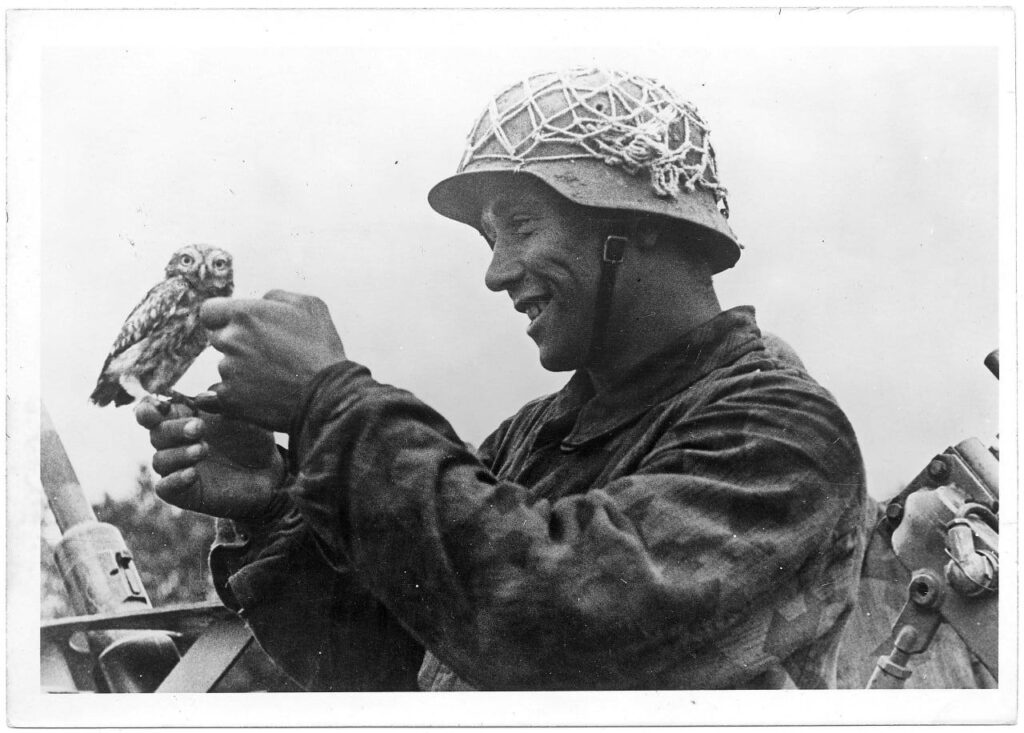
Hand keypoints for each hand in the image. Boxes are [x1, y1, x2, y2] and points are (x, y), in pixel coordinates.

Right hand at [135, 397, 286, 521]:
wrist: (269, 472)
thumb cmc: (252, 439)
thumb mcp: (241, 417)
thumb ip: (221, 405)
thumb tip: (204, 396)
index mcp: (183, 418)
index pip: (153, 411)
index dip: (148, 409)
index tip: (158, 408)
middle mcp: (175, 443)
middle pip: (156, 434)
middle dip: (174, 429)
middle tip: (198, 428)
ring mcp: (177, 468)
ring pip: (160, 460)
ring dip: (179, 454)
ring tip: (203, 450)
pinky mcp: (182, 493)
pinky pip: (165, 488)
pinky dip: (175, 480)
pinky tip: (192, 473)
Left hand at [201, 290, 346, 431]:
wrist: (327, 394)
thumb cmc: (321, 348)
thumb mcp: (310, 305)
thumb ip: (276, 297)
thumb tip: (261, 301)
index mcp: (245, 314)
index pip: (210, 311)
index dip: (222, 317)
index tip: (237, 326)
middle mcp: (231, 340)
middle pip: (218, 338)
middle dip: (236, 343)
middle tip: (266, 353)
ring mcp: (228, 371)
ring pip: (225, 366)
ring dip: (240, 369)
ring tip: (272, 376)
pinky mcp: (229, 398)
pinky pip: (223, 393)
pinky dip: (239, 393)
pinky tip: (262, 394)